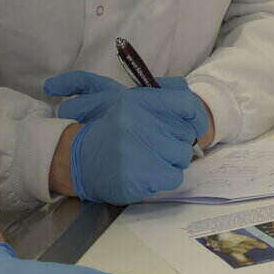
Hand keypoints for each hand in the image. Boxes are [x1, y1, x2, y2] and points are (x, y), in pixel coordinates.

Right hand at [45, 71, 208, 202]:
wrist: (76, 159)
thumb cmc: (105, 129)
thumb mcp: (124, 100)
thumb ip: (158, 95)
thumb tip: (191, 102)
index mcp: (137, 100)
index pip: (185, 103)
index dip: (197, 116)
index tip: (196, 127)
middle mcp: (138, 122)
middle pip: (185, 134)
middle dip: (177, 142)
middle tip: (159, 145)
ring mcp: (137, 149)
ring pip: (181, 156)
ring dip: (170, 161)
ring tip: (150, 159)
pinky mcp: (138, 176)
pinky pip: (173, 177)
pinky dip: (165, 178)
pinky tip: (148, 173)